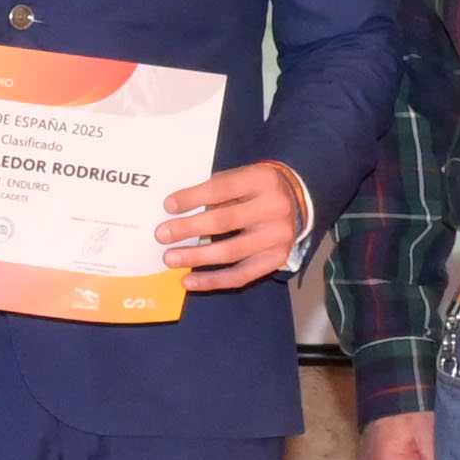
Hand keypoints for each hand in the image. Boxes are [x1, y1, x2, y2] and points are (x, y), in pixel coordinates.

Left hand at [157, 160, 312, 292]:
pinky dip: (213, 280)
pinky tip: (190, 281)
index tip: (168, 206)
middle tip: (162, 235)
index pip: (222, 189)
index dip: (193, 198)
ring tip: (170, 259)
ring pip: (231, 252)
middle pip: (224, 221)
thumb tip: (176, 211)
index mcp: (262, 180)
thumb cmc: (257, 189)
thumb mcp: (242, 177)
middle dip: (189, 229)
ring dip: (196, 257)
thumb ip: (216, 191)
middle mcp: (275, 208)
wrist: (298, 201)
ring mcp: (278, 236)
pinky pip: (241, 275)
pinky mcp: (277, 259)